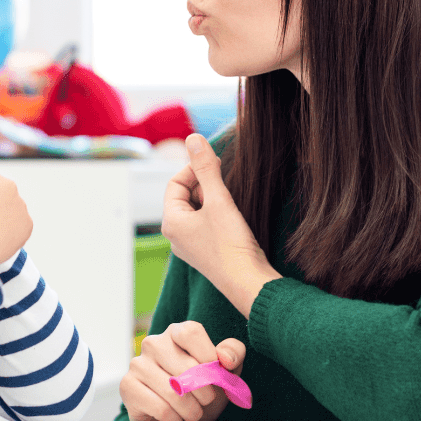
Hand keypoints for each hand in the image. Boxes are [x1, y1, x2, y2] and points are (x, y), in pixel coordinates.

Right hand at [119, 321, 245, 420]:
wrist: (180, 416)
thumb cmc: (203, 388)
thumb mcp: (226, 369)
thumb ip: (233, 354)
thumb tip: (225, 358)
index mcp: (176, 332)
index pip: (191, 332)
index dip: (208, 356)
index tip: (217, 374)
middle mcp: (153, 343)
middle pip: (186, 366)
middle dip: (205, 392)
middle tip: (206, 401)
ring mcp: (137, 364)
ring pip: (172, 391)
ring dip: (191, 410)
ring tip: (193, 412)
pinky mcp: (127, 386)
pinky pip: (159, 407)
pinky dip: (174, 418)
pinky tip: (174, 417)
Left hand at [163, 136, 276, 314]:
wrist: (249, 283)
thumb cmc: (231, 244)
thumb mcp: (219, 200)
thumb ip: (206, 168)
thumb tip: (193, 138)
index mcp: (171, 222)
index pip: (175, 183)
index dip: (194, 169)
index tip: (215, 164)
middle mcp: (175, 235)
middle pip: (184, 196)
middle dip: (204, 184)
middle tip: (225, 181)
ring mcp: (190, 246)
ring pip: (197, 210)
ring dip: (212, 199)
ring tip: (230, 200)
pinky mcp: (205, 252)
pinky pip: (205, 224)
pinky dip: (217, 214)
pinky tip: (233, 216)